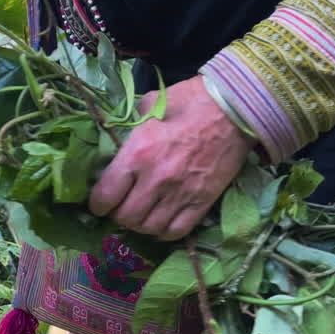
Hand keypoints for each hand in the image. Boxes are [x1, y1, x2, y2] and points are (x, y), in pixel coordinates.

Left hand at [88, 75, 256, 240]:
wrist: (237, 108)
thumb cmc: (191, 101)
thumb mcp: (150, 106)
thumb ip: (130, 128)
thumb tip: (116, 143)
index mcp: (138, 153)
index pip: (104, 196)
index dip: (96, 204)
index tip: (99, 202)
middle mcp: (156, 179)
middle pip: (125, 218)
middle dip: (117, 216)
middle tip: (120, 208)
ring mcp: (181, 193)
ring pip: (148, 228)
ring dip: (140, 225)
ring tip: (140, 215)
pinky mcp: (203, 201)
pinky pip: (177, 232)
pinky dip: (164, 232)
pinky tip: (160, 223)